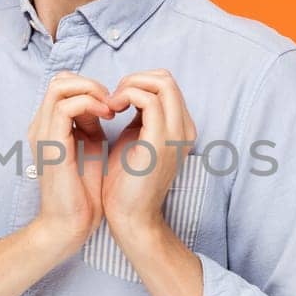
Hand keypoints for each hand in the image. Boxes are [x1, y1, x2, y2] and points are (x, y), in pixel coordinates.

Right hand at [25, 71, 113, 252]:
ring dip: (91, 90)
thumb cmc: (84, 191)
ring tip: (111, 108)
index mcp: (50, 126)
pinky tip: (108, 117)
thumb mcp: (91, 145)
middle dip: (91, 83)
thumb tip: (104, 102)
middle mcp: (41, 126)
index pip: (65, 86)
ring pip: (60, 85)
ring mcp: (43, 133)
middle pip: (60, 79)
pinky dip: (90, 104)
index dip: (91, 87)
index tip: (114, 104)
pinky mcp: (51, 144)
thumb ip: (92, 122)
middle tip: (113, 101)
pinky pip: (65, 107)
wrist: (71, 224)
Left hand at [102, 69, 196, 239]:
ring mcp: (176, 134)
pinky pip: (148, 99)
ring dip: (129, 85)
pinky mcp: (160, 141)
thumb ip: (139, 116)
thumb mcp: (135, 139)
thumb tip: (129, 93)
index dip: (138, 83)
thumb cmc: (126, 182)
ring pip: (161, 82)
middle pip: (166, 78)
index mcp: (180, 128)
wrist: (130, 217)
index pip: (165, 85)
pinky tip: (111, 111)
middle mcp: (184, 128)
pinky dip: (126, 96)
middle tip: (113, 98)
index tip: (115, 100)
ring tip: (111, 105)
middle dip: (134, 79)